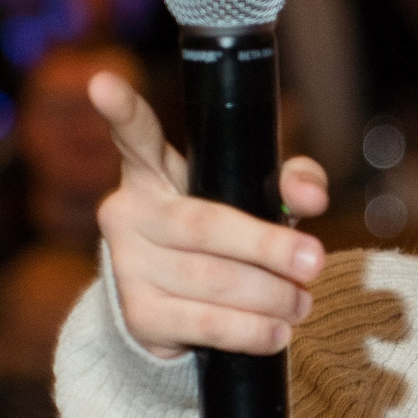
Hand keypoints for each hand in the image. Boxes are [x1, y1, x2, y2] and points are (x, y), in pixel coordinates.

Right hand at [91, 71, 330, 360]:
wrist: (173, 311)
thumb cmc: (219, 239)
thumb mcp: (250, 199)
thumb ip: (288, 183)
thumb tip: (312, 198)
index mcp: (152, 173)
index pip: (137, 138)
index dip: (122, 112)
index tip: (103, 86)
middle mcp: (129, 214)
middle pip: (203, 225)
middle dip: (266, 246)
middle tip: (314, 261)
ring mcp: (128, 266)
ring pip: (211, 280)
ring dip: (270, 295)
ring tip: (302, 302)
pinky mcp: (139, 316)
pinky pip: (203, 324)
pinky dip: (250, 331)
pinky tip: (276, 332)